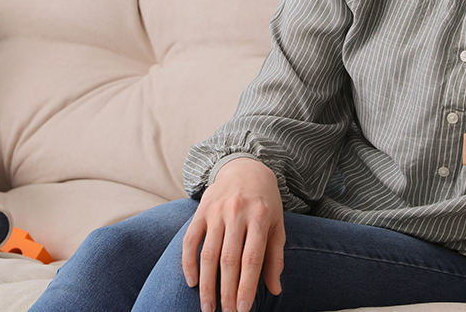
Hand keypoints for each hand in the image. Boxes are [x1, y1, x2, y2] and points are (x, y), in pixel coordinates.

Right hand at [182, 157, 284, 311]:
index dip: (247, 287)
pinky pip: (190, 240)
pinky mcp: (200, 211)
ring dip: (207, 284)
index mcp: (260, 218)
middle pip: (229, 260)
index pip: (252, 260)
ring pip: (208, 254)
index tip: (243, 310)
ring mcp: (216, 212)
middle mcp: (237, 214)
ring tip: (208, 307)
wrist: (246, 168)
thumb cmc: (265, 202)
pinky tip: (192, 282)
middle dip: (226, 291)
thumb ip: (275, 257)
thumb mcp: (277, 225)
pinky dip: (188, 263)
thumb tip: (275, 289)